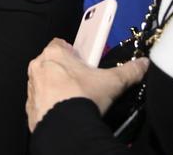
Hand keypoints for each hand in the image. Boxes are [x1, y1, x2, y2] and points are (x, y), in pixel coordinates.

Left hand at [26, 38, 148, 131]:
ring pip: (44, 81)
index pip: (61, 44)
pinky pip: (39, 101)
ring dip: (56, 86)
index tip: (84, 61)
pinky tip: (64, 111)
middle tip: (83, 82)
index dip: (74, 52)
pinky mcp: (30, 105)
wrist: (66, 126)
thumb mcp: (112, 81)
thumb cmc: (83, 97)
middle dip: (66, 70)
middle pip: (53, 62)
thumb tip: (142, 64)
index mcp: (55, 53)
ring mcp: (32, 86)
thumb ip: (128, 70)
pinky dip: (49, 104)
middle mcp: (39, 66)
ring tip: (75, 98)